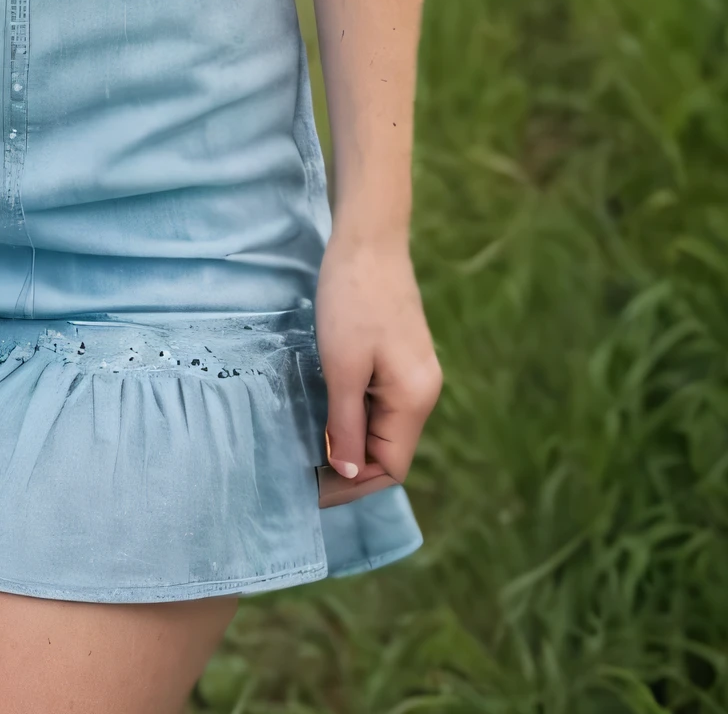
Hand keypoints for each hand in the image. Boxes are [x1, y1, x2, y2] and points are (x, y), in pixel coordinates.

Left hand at [313, 231, 441, 510]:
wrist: (368, 238)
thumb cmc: (352, 299)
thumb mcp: (342, 367)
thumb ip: (346, 424)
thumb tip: (348, 474)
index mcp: (415, 398)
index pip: (391, 467)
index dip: (353, 485)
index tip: (312, 488)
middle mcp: (424, 392)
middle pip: (388, 450)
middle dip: (349, 467)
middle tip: (303, 472)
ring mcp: (415, 372)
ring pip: (383, 426)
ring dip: (350, 440)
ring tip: (309, 446)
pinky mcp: (401, 356)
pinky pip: (380, 402)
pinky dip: (354, 414)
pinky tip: (326, 411)